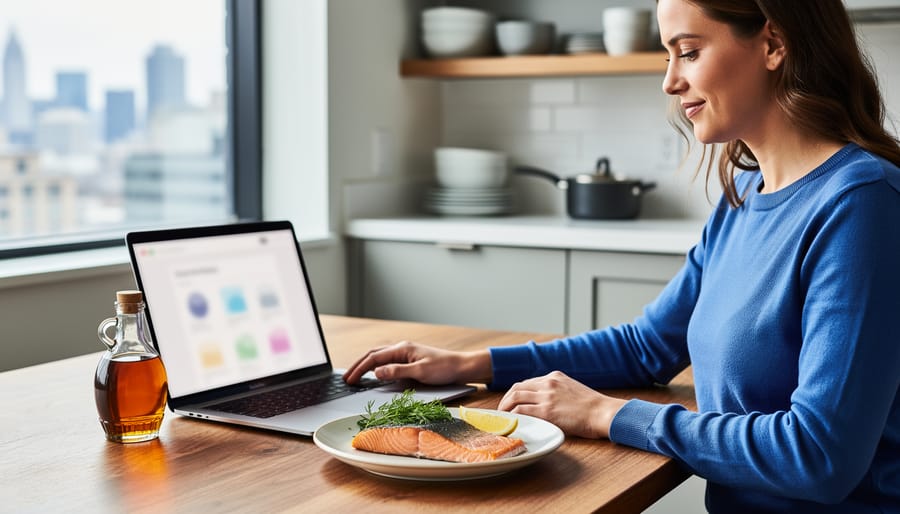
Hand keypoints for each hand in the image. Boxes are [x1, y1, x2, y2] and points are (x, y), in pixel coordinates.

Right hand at [342, 341, 491, 385]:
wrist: (461, 367)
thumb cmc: (443, 368)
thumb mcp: (419, 372)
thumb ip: (397, 372)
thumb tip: (376, 372)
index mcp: (402, 349)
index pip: (374, 358)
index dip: (359, 369)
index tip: (349, 379)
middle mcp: (402, 348)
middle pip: (373, 355)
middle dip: (358, 366)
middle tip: (347, 378)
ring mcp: (406, 353)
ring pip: (380, 357)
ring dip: (366, 365)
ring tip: (356, 376)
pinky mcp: (410, 360)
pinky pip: (388, 362)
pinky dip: (377, 367)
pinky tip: (375, 374)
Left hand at [497, 371, 626, 438]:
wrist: (603, 412)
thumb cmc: (593, 407)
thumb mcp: (573, 390)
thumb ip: (558, 392)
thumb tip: (546, 403)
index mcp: (554, 376)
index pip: (528, 382)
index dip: (516, 393)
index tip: (512, 401)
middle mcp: (548, 383)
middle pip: (517, 387)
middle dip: (506, 398)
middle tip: (502, 410)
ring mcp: (546, 396)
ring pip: (515, 397)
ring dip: (505, 407)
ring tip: (502, 417)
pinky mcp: (546, 411)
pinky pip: (521, 411)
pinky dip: (512, 415)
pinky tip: (510, 422)